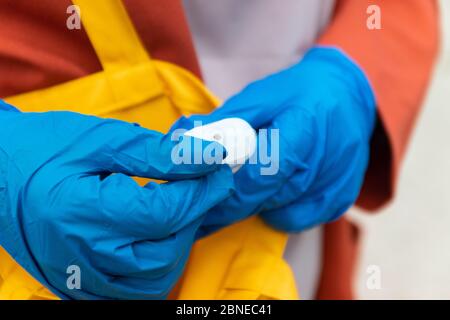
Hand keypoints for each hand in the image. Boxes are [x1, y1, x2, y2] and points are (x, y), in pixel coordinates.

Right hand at [0, 102, 232, 298]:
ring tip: (181, 208)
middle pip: (166, 252)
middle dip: (195, 216)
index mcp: (82, 215)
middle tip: (203, 185)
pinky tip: (159, 235)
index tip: (219, 166)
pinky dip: (158, 265)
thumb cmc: (46, 149)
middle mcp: (81, 258)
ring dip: (180, 243)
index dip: (202, 189)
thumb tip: (209, 156)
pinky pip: (134, 290)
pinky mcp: (80, 285)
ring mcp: (80, 279)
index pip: (165, 213)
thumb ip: (159, 154)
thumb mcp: (103, 141)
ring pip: (155, 279)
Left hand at [172, 47, 375, 234]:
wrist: (346, 97)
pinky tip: (272, 193)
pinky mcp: (338, 199)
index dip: (226, 194)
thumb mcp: (260, 97)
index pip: (260, 175)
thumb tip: (185, 141)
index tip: (199, 204)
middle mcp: (323, 163)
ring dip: (253, 208)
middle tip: (204, 213)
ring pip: (278, 213)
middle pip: (266, 199)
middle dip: (230, 207)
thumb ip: (224, 121)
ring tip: (239, 192)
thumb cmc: (298, 95)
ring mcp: (334, 185)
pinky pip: (297, 220)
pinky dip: (277, 212)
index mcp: (301, 130)